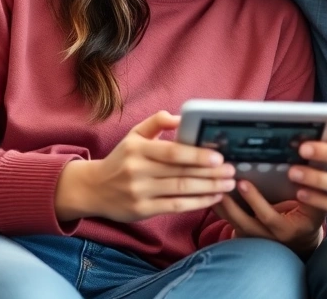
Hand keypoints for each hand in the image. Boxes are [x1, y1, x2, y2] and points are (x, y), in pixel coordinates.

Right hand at [54, 111, 236, 222]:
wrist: (94, 189)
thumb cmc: (121, 159)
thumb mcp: (134, 135)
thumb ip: (156, 122)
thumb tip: (181, 117)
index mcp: (138, 149)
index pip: (172, 152)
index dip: (197, 155)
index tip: (218, 156)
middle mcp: (138, 171)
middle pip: (181, 172)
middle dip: (210, 173)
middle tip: (232, 171)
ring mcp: (140, 192)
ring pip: (181, 190)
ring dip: (209, 188)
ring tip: (228, 184)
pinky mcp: (142, 210)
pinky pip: (175, 207)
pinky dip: (197, 203)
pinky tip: (213, 198)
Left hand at [213, 181, 324, 256]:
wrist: (300, 241)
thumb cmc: (307, 217)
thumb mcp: (315, 208)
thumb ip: (312, 191)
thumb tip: (312, 165)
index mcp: (288, 229)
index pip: (268, 217)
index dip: (254, 201)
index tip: (242, 182)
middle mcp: (269, 238)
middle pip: (244, 222)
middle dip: (230, 204)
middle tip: (220, 183)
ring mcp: (256, 239)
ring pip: (234, 224)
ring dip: (221, 207)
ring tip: (211, 187)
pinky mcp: (246, 236)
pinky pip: (229, 224)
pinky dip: (220, 210)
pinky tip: (211, 195)